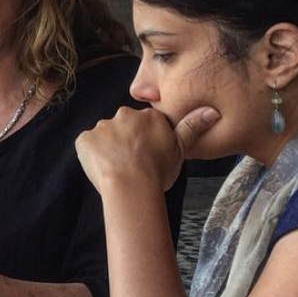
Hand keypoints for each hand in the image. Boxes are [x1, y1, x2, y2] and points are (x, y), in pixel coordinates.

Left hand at [76, 105, 218, 193]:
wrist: (131, 186)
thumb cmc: (158, 171)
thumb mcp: (181, 149)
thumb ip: (193, 126)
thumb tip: (212, 110)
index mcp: (148, 116)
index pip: (145, 123)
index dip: (145, 140)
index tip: (147, 155)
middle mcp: (124, 115)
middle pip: (124, 126)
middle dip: (126, 141)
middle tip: (132, 163)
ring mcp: (102, 126)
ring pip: (105, 135)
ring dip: (108, 148)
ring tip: (117, 168)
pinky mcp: (85, 139)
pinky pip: (87, 145)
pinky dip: (91, 155)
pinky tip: (102, 168)